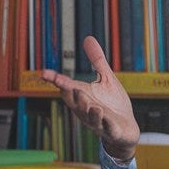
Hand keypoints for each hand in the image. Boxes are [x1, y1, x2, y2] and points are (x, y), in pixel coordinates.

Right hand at [40, 36, 139, 161]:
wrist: (125, 130)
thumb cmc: (113, 104)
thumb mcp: (106, 78)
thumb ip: (97, 60)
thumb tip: (88, 38)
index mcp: (83, 97)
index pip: (67, 88)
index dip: (56, 80)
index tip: (44, 73)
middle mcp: (87, 110)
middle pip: (75, 103)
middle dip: (72, 96)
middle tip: (70, 87)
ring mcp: (99, 122)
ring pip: (90, 117)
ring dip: (89, 111)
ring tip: (91, 104)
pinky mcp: (112, 130)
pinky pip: (108, 128)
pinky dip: (107, 124)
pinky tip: (106, 117)